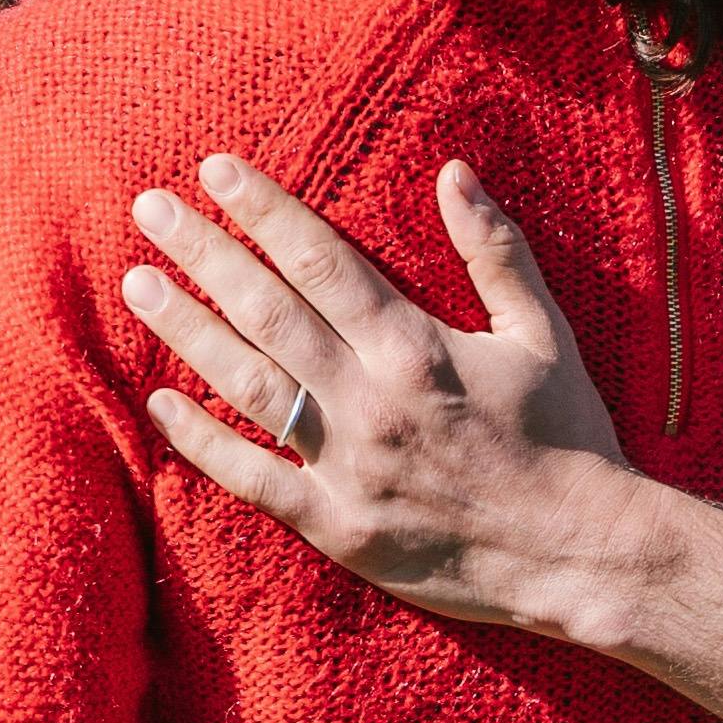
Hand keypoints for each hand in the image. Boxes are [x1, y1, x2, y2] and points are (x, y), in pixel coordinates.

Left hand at [121, 154, 643, 632]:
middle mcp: (370, 398)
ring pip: (248, 384)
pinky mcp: (337, 527)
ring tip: (138, 284)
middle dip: (203, 252)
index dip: (262, 209)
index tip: (214, 170)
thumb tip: (453, 171)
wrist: (583, 553)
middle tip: (147, 208)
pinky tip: (159, 406)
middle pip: (268, 310)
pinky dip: (202, 443)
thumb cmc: (568, 436)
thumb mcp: (541, 332)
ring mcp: (347, 465)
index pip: (319, 259)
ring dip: (187, 331)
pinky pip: (253, 481)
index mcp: (415, 345)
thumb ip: (494, 249)